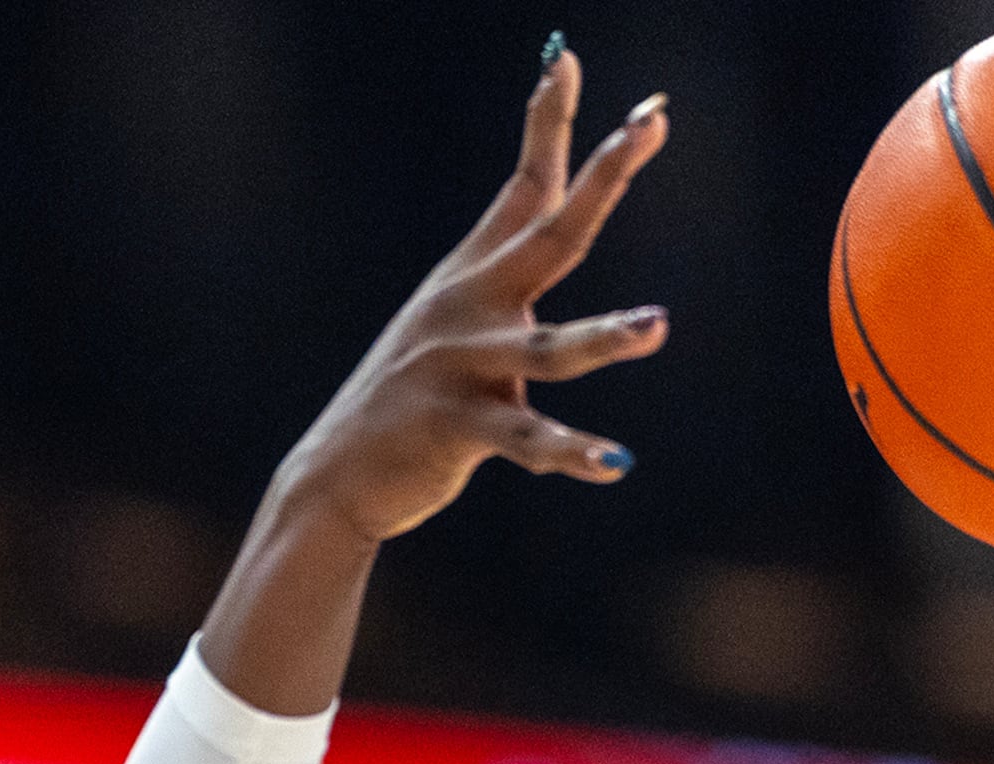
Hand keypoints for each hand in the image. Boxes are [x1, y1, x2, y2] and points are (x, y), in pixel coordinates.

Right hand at [270, 48, 673, 542]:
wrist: (335, 474)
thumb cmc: (412, 396)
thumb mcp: (454, 320)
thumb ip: (505, 270)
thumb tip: (547, 209)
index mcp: (473, 277)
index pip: (524, 185)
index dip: (548, 122)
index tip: (567, 60)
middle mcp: (470, 308)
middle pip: (552, 232)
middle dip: (605, 175)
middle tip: (650, 122)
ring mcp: (463, 367)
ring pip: (550, 350)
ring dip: (604, 338)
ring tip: (657, 325)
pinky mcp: (457, 429)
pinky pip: (528, 442)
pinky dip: (572, 453)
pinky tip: (616, 462)